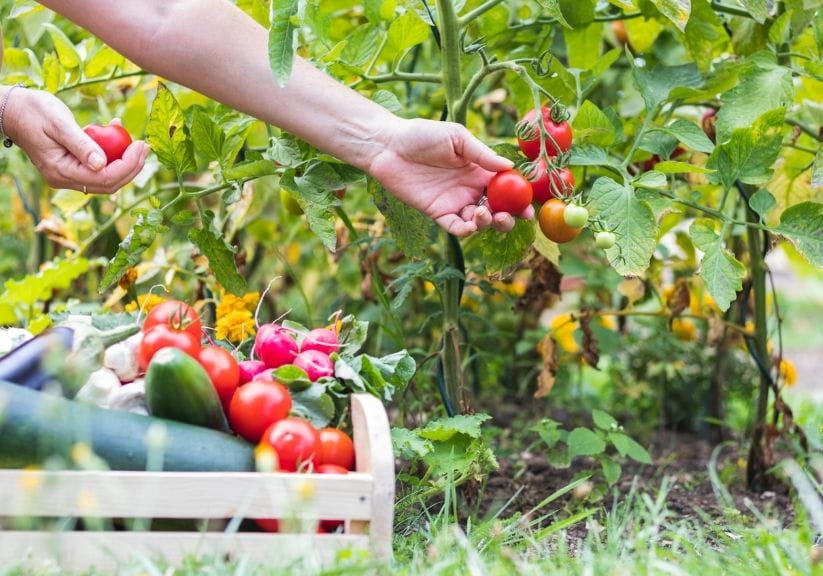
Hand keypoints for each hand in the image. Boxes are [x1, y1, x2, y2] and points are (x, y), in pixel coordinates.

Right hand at [1, 86, 148, 193]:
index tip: (141, 145)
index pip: (104, 178)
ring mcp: (69, 175)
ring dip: (124, 161)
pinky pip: (98, 167)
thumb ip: (81, 144)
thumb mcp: (59, 123)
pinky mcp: (72, 167)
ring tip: (135, 140)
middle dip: (131, 167)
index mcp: (61, 171)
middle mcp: (65, 179)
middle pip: (109, 183)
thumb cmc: (33, 111)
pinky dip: (112, 154)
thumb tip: (102, 164)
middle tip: (145, 145)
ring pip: (106, 177)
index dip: (128, 166)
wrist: (12, 110)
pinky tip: (115, 132)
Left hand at [366, 118, 533, 236]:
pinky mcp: (438, 213)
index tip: (529, 207)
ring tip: (483, 213)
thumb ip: (482, 154)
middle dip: (507, 218)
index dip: (519, 199)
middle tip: (508, 216)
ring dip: (487, 223)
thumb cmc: (423, 135)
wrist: (389, 146)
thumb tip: (509, 166)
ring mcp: (455, 202)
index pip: (506, 189)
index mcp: (480, 170)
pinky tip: (471, 224)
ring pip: (479, 222)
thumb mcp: (457, 138)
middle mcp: (471, 189)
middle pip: (497, 210)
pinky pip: (456, 228)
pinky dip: (466, 230)